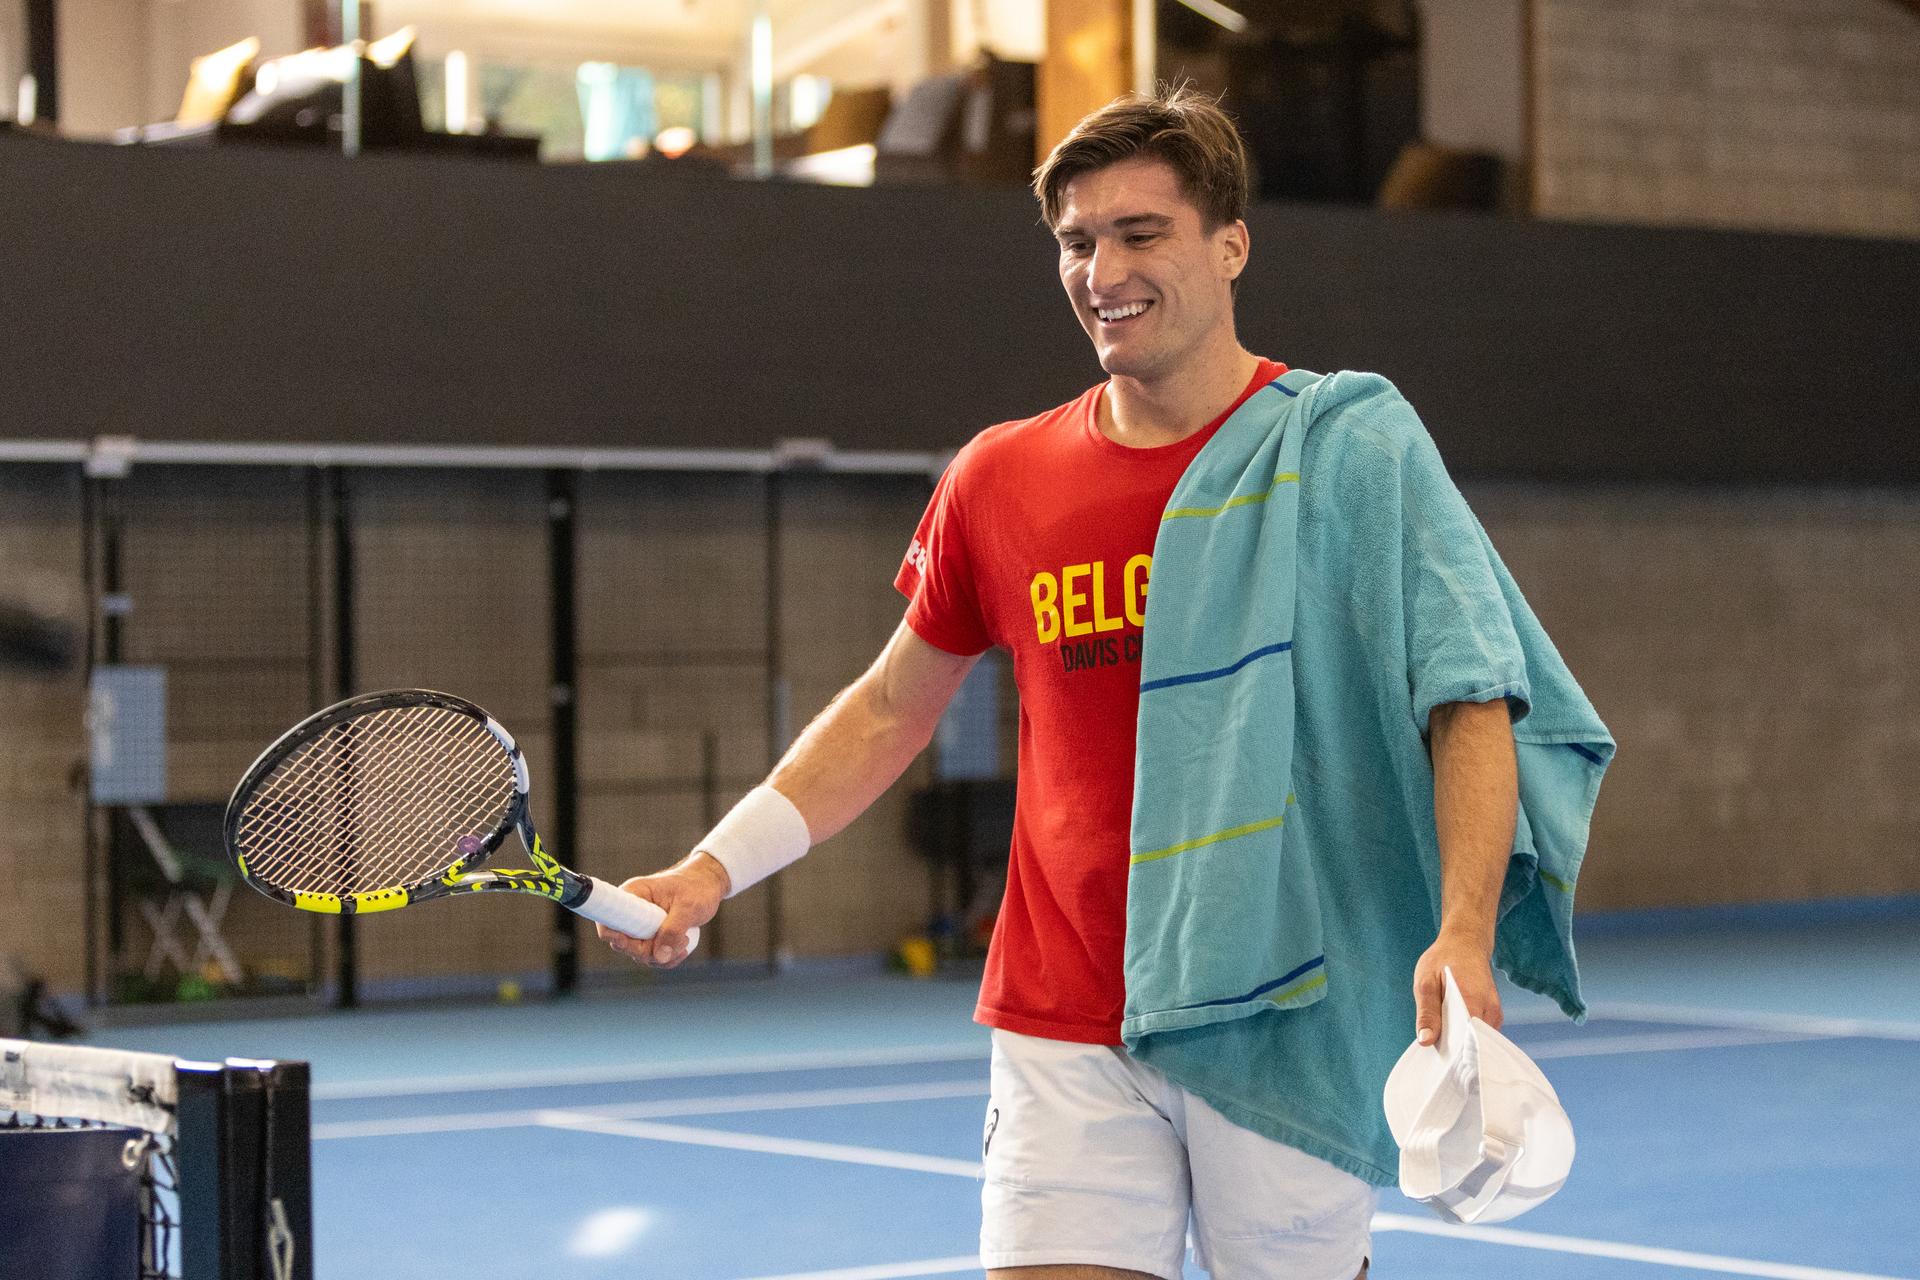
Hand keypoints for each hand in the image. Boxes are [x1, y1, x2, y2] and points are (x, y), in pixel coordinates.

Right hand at [596, 852, 729, 968]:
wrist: (709, 885)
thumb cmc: (697, 887)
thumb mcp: (687, 907)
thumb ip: (673, 931)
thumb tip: (659, 956)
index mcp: (633, 895)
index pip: (608, 917)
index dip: (612, 933)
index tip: (626, 941)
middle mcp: (632, 911)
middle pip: (623, 943)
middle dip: (648, 950)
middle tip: (678, 940)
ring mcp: (641, 925)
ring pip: (639, 953)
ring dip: (662, 956)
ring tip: (684, 940)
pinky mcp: (652, 936)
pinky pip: (652, 956)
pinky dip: (667, 959)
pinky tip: (683, 949)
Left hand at [1411, 933, 1501, 1045]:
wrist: (1465, 943)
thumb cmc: (1443, 959)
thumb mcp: (1426, 982)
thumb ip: (1427, 1012)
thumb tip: (1426, 1041)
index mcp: (1473, 1001)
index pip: (1468, 1040)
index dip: (1454, 1055)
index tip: (1439, 1064)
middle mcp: (1490, 1009)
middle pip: (1474, 1043)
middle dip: (1456, 1051)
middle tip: (1436, 1054)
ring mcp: (1494, 1012)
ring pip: (1478, 1039)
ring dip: (1461, 1042)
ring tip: (1443, 1042)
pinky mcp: (1493, 1014)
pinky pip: (1481, 1032)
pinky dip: (1466, 1035)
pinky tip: (1451, 1033)